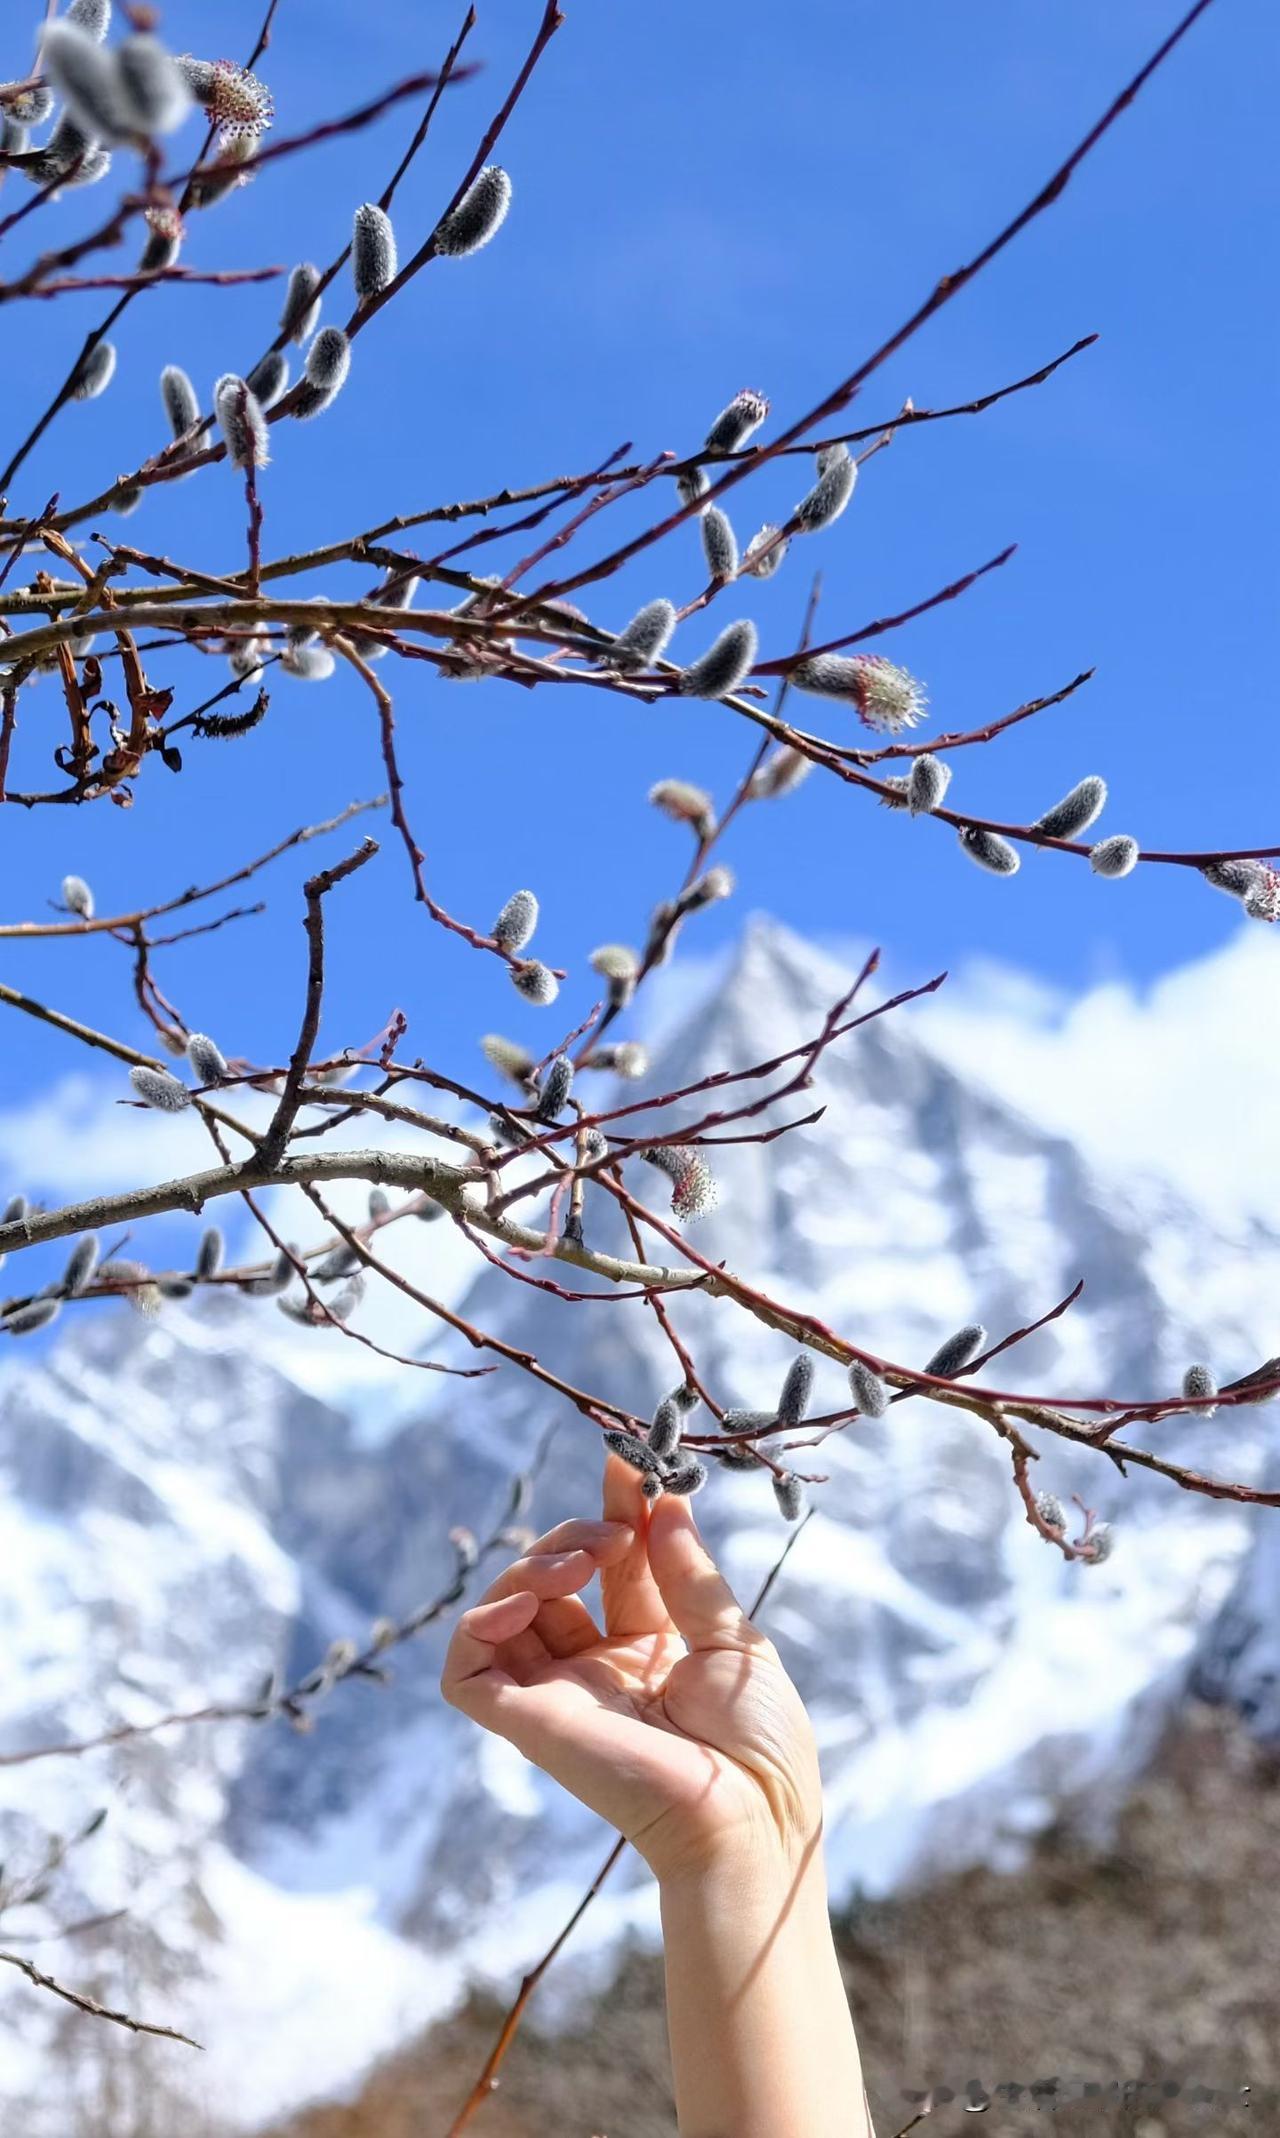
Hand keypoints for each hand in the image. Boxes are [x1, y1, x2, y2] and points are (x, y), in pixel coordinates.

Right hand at [441, 1452, 821, 1882]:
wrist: (750, 1817)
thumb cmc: (760, 1743)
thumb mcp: (732, 1637)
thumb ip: (686, 1572)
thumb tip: (666, 1503)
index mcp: (650, 1651)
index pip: (613, 1566)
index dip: (614, 1511)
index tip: (627, 1464)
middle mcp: (598, 1669)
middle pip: (555, 1577)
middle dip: (578, 1533)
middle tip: (615, 1529)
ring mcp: (558, 1693)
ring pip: (506, 1609)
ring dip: (533, 1563)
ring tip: (583, 1560)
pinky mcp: (526, 1721)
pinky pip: (467, 1667)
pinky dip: (479, 1623)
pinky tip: (524, 1602)